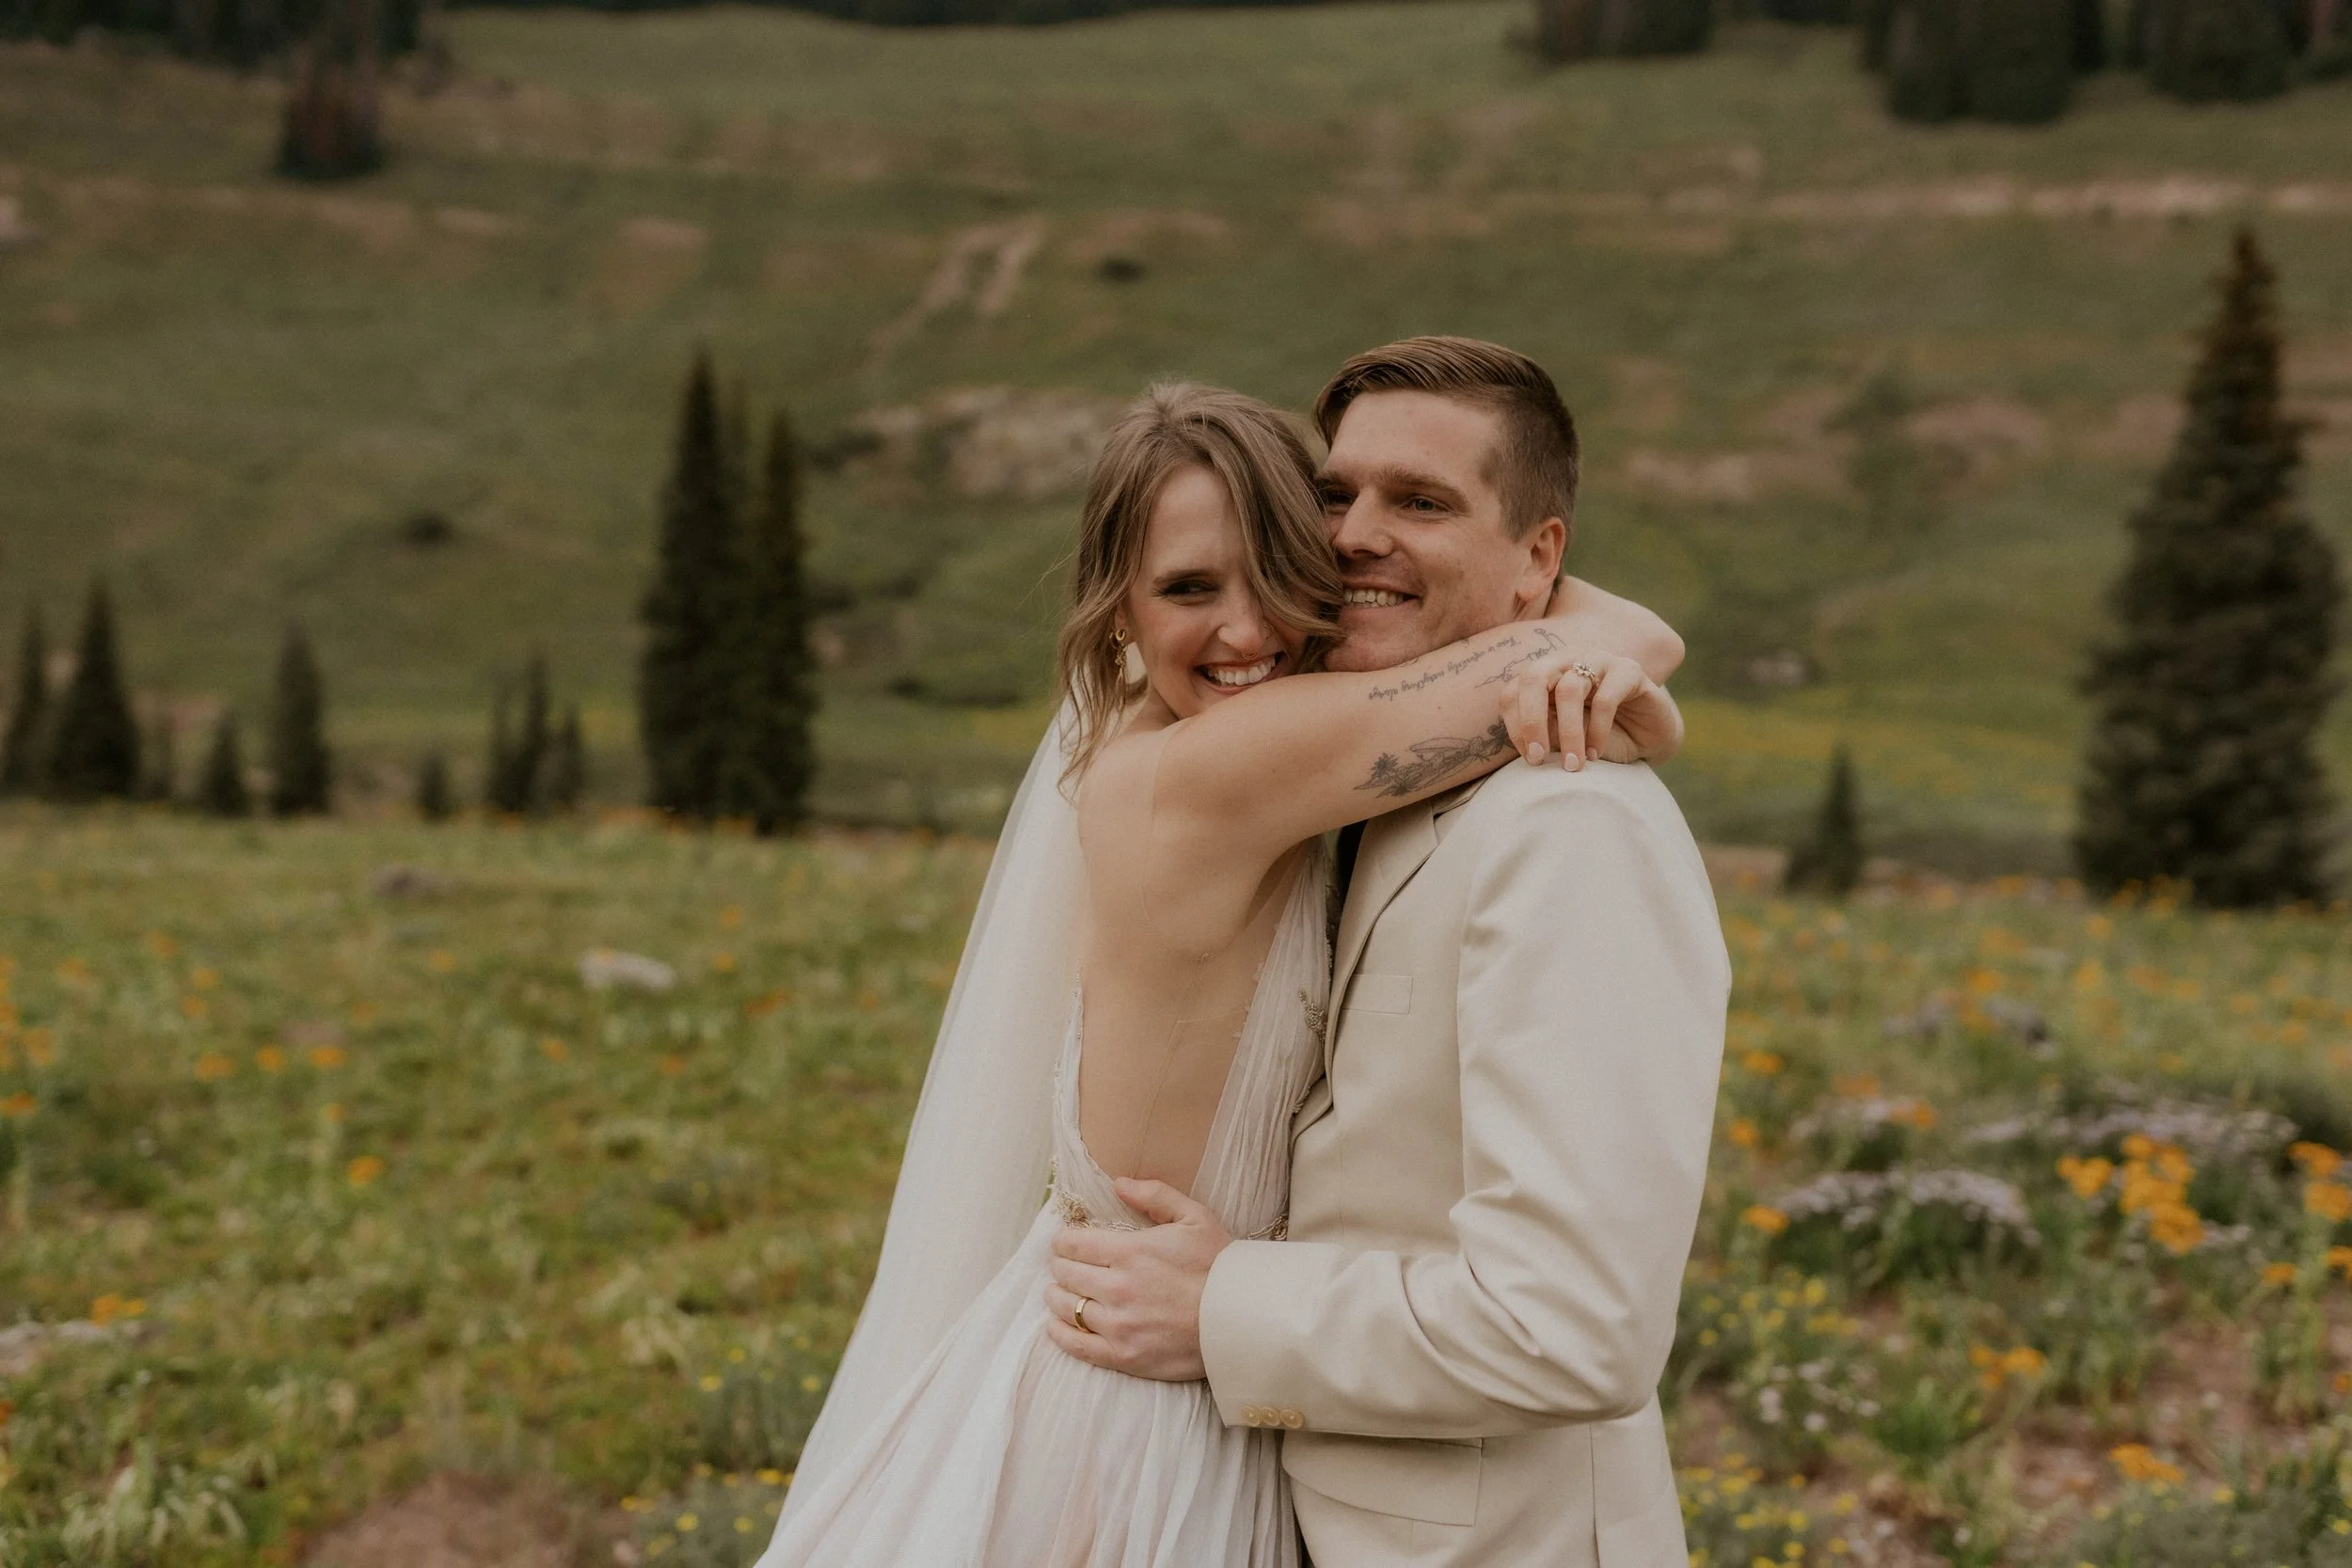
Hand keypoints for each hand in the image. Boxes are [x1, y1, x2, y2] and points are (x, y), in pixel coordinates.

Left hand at [1043, 1178, 1231, 1381]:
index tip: (1066, 1243)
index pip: (1072, 1244)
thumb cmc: (1220, 1265)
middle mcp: (1118, 1287)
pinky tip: (1057, 1325)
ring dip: (1058, 1296)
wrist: (1243, 1318)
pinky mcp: (1124, 1356)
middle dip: (1061, 1266)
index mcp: (1130, 1251)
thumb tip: (1118, 1183)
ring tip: (1062, 1292)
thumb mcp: (1195, 1217)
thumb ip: (1154, 1195)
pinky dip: (1060, 1333)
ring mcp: (1119, 1325)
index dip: (1064, 1241)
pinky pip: (1077, 1345)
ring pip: (1065, 1307)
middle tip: (1066, 1265)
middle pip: (1064, 1274)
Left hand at [1501, 649, 1683, 769]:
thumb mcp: (1565, 740)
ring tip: (1574, 764)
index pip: (1513, 692)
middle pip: (1534, 678)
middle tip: (1538, 759)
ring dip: (1568, 733)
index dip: (1515, 726)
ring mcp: (1599, 661)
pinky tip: (1597, 753)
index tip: (1529, 758)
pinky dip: (1597, 730)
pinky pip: (1606, 698)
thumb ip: (1545, 733)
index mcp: (1544, 676)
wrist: (1648, 737)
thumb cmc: (1598, 738)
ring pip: (1569, 689)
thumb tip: (1528, 741)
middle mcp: (1567, 661)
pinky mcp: (1629, 670)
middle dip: (1531, 721)